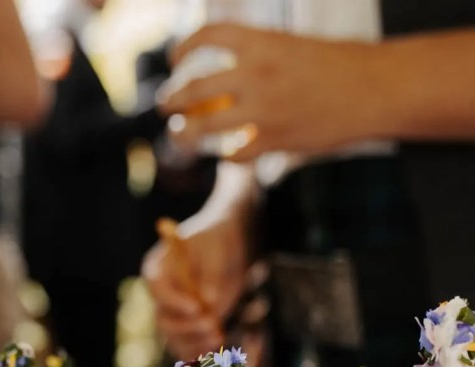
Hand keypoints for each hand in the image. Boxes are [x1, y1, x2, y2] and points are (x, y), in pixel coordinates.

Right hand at [142, 211, 247, 361]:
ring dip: (194, 342)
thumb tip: (209, 302)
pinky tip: (216, 349)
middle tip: (212, 325)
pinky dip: (199, 352)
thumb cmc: (217, 243)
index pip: (156, 288)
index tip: (197, 307)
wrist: (226, 251)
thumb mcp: (216, 250)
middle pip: (163, 319)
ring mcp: (172, 313)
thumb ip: (211, 274)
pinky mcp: (186, 327)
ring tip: (219, 336)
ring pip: (174, 337)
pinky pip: (185, 347)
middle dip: (187, 327)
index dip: (174, 301)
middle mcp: (160, 294)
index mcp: (158, 268)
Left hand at [159, 25, 383, 160]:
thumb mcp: (293, 46)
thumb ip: (258, 56)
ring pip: (203, 129)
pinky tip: (227, 154)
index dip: (182, 48)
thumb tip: (228, 69)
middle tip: (164, 106)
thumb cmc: (339, 65)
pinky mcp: (274, 141)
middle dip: (170, 99)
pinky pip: (234, 154)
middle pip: (192, 89)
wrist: (374, 89)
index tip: (173, 58)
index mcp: (261, 41)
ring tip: (179, 136)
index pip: (205, 37)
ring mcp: (262, 110)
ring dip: (184, 134)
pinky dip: (226, 156)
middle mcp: (255, 74)